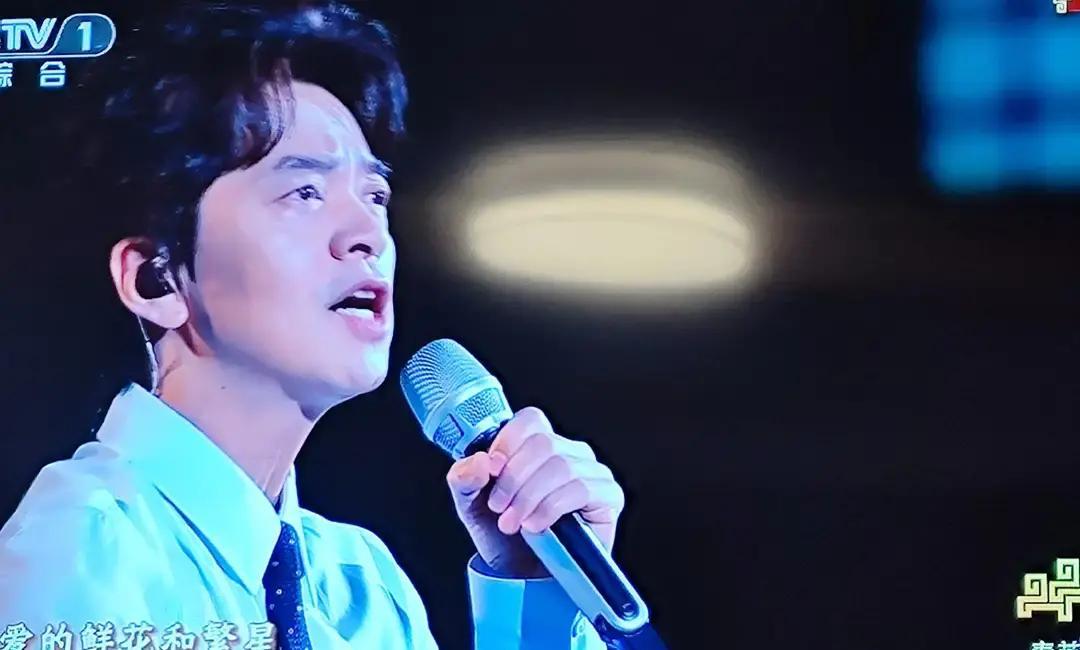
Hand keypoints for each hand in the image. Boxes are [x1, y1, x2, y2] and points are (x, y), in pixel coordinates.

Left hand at [445, 406, 624, 577]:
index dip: (508, 441)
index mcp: (537, 445)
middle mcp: (569, 452)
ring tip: (514, 522)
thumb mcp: (471, 504)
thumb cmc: (503, 536)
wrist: (522, 577)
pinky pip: (581, 489)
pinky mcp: (608, 496)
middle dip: (514, 478)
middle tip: (499, 507)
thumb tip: (480, 462)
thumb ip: (464, 478)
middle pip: (543, 443)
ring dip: (529, 497)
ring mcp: (592, 472)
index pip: (530, 420)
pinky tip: (536, 526)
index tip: (491, 470)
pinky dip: (551, 508)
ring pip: (561, 466)